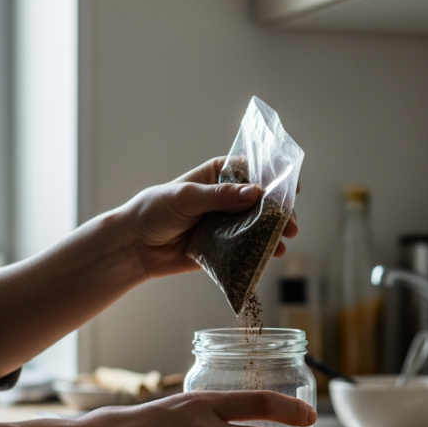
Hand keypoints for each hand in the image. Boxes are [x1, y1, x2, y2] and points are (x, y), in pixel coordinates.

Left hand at [124, 158, 298, 277]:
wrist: (134, 247)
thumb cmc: (154, 212)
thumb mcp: (186, 198)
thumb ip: (219, 196)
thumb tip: (255, 193)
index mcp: (217, 176)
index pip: (253, 170)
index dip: (275, 177)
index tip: (293, 188)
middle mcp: (226, 198)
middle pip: (262, 201)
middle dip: (279, 212)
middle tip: (290, 225)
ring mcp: (227, 223)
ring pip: (258, 226)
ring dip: (273, 233)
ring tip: (282, 243)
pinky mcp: (225, 248)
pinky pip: (247, 248)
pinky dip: (260, 251)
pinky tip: (270, 256)